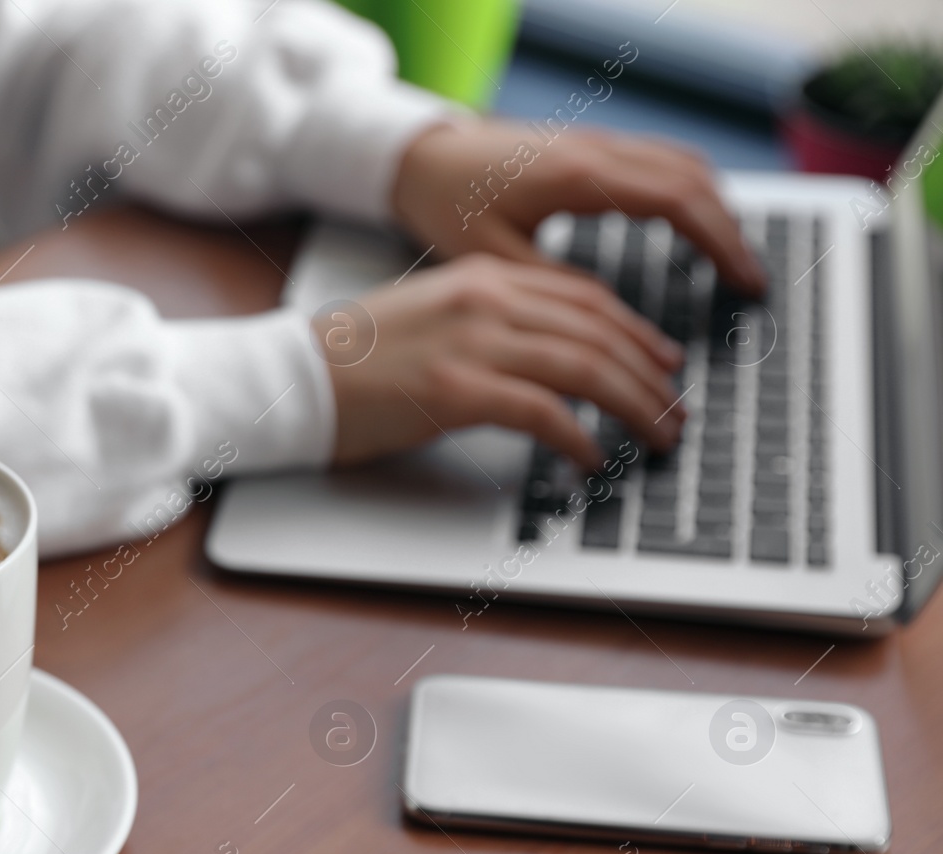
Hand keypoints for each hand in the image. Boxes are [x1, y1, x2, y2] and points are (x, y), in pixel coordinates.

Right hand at [321, 254, 684, 466]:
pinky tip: (592, 458)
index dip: (637, 332)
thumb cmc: (355, 360)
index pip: (585, 297)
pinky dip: (578, 437)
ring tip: (658, 437)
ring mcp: (472, 344)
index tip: (663, 362)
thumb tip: (547, 357)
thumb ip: (491, 323)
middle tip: (677, 410)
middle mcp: (486, 301)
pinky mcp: (456, 391)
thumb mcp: (432, 317)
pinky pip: (543, 413)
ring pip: (585, 367)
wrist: (293, 376)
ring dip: (634, 406)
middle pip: (598, 330)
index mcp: (482, 278)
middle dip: (650, 374)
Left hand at [392, 119, 766, 293]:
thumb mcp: (495, 258)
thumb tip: (611, 325)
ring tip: (731, 261)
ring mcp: (597, 143)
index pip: (678, 200)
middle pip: (694, 180)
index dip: (721, 242)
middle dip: (730, 231)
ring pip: (683, 164)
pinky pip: (660, 162)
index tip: (745, 281)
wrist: (420, 157)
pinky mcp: (591, 149)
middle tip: (751, 283)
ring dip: (715, 208)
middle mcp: (597, 150)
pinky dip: (690, 192)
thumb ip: (555, 287)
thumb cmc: (447, 204)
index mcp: (579, 175)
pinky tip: (692, 228)